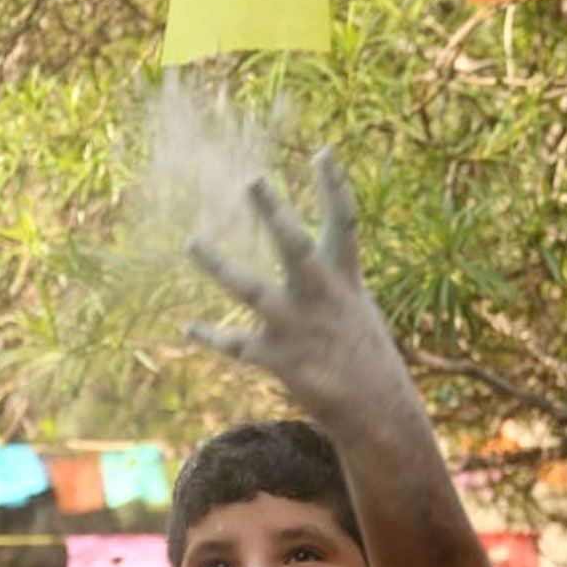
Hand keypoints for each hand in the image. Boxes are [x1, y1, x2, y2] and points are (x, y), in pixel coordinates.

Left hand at [187, 148, 418, 440]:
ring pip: (251, 289)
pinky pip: (235, 344)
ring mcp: (297, 326)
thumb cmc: (367, 360)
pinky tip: (187, 326)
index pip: (345, 223)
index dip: (335, 186)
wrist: (378, 414)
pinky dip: (210, 334)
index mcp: (345, 281)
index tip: (322, 151)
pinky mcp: (278, 358)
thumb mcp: (359, 313)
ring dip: (219, 265)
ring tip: (192, 243)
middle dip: (274, 212)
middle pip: (294, 245)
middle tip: (253, 180)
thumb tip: (318, 262)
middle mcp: (320, 297)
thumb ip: (334, 284)